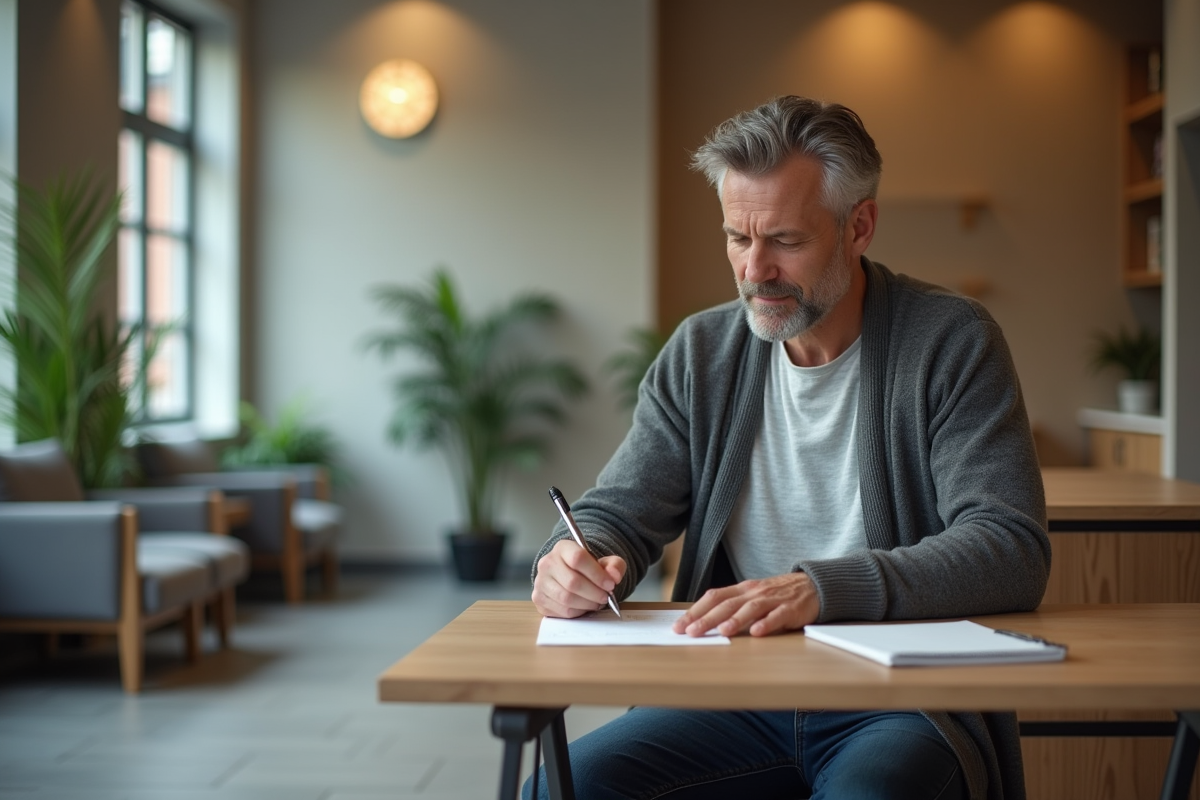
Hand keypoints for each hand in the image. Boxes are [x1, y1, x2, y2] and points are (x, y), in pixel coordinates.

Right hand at [532, 539, 625, 618]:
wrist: (571, 575)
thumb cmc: (587, 569)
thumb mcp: (605, 562)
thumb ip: (614, 566)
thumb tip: (614, 576)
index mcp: (563, 548)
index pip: (578, 558)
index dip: (597, 574)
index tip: (610, 584)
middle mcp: (547, 563)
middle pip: (572, 582)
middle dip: (594, 593)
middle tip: (605, 597)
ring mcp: (541, 582)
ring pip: (566, 598)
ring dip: (587, 604)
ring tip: (596, 602)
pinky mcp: (539, 599)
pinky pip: (561, 610)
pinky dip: (577, 612)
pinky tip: (584, 606)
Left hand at [672, 572, 818, 636]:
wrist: (813, 585)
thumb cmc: (777, 595)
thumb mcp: (752, 596)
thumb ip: (732, 606)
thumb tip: (703, 621)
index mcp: (742, 589)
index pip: (713, 597)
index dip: (695, 611)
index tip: (679, 626)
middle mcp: (754, 592)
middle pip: (727, 604)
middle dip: (707, 618)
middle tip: (690, 632)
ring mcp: (773, 599)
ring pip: (750, 608)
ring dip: (735, 620)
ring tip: (722, 631)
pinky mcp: (791, 609)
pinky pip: (777, 616)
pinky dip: (767, 624)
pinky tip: (757, 633)